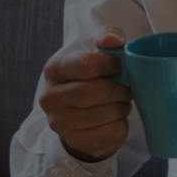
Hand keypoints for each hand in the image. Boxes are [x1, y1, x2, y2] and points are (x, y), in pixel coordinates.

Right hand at [39, 25, 134, 162]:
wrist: (79, 111)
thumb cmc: (91, 75)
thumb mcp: (97, 50)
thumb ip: (107, 36)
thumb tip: (114, 40)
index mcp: (54, 70)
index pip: (87, 65)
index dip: (111, 64)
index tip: (120, 65)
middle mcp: (50, 97)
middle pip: (96, 91)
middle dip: (119, 89)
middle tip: (126, 88)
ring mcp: (60, 122)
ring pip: (105, 113)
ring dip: (121, 106)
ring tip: (121, 101)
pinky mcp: (75, 141)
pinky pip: (110, 132)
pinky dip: (120, 123)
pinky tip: (115, 116)